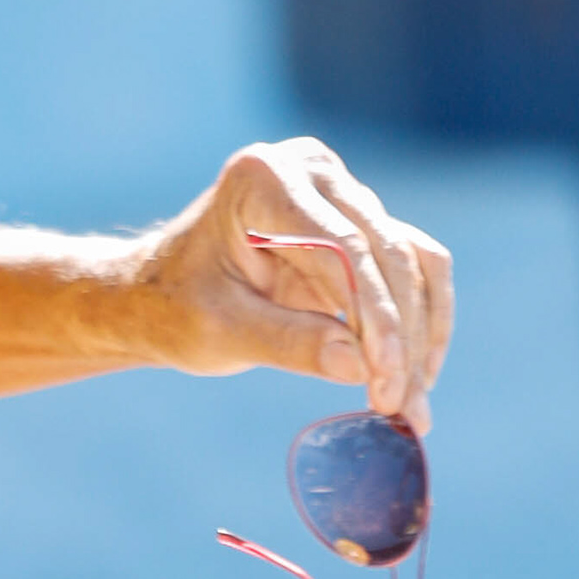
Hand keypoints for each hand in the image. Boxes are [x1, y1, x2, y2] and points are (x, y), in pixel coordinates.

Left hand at [148, 138, 452, 422]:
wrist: (158, 293)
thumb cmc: (175, 307)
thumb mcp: (219, 332)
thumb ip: (288, 344)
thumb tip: (361, 367)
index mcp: (265, 180)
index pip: (343, 250)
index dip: (375, 319)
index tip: (386, 383)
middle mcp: (310, 169)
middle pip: (385, 254)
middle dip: (400, 337)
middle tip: (402, 408)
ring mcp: (339, 190)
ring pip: (410, 262)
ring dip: (419, 335)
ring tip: (412, 405)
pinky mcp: (359, 221)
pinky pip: (412, 268)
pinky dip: (420, 322)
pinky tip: (417, 376)